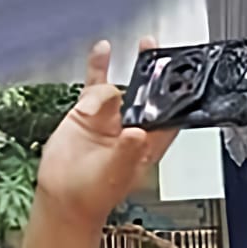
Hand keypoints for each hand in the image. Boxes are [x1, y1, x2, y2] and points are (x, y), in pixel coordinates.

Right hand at [35, 40, 180, 226]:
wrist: (62, 196)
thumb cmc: (94, 193)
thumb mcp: (115, 172)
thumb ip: (126, 151)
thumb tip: (137, 134)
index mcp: (149, 145)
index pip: (171, 118)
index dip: (178, 99)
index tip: (184, 78)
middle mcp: (132, 128)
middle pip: (149, 96)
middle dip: (156, 75)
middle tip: (160, 53)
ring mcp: (110, 118)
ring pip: (122, 87)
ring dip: (121, 79)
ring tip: (118, 75)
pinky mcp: (87, 112)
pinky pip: (95, 84)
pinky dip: (98, 66)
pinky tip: (103, 51)